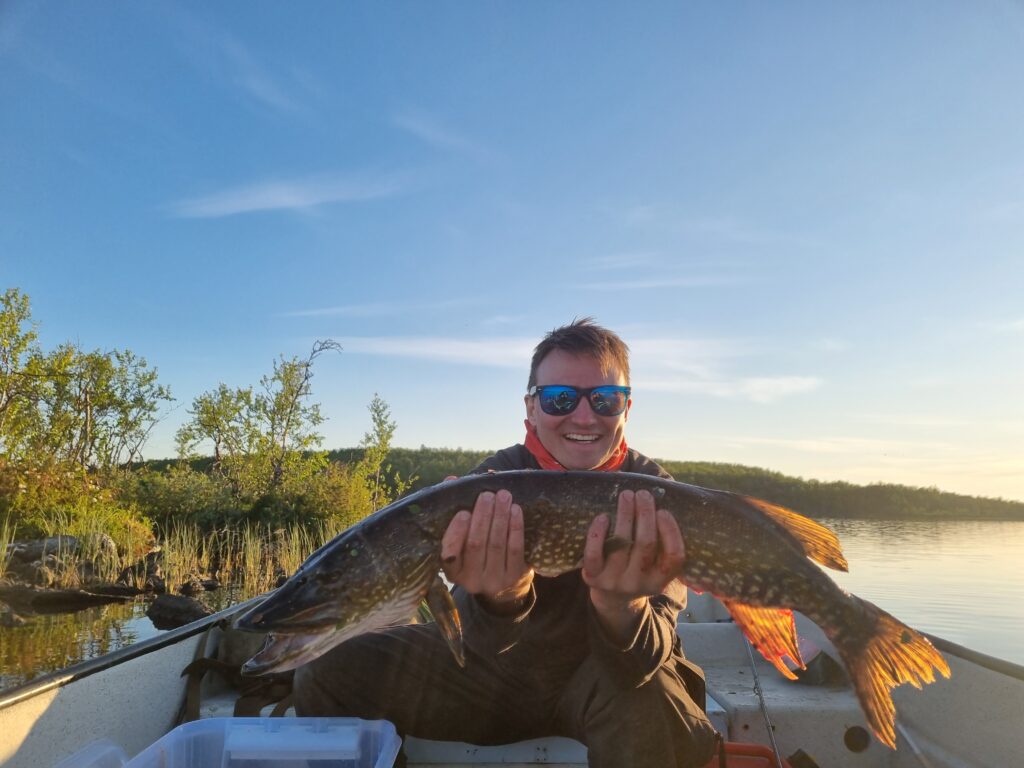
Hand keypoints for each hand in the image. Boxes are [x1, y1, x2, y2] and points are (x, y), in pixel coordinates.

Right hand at [441, 489, 533, 612]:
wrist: (503, 584)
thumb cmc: (477, 553)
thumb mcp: (462, 539)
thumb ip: (454, 511)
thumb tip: (450, 480)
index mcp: (453, 572)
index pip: (450, 554)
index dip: (456, 533)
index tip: (463, 512)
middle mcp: (471, 580)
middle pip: (476, 545)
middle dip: (482, 517)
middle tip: (487, 495)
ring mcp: (494, 581)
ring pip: (496, 544)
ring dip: (500, 517)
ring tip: (503, 496)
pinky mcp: (514, 577)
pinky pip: (515, 549)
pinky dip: (515, 527)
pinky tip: (515, 510)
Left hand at [582, 489, 684, 622]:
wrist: (612, 598)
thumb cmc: (639, 569)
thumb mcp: (655, 565)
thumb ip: (663, 542)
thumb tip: (665, 500)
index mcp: (660, 579)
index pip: (673, 557)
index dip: (670, 532)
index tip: (664, 510)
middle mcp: (639, 583)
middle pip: (646, 544)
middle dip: (645, 514)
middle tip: (643, 494)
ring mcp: (615, 581)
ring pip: (621, 543)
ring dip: (624, 515)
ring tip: (626, 495)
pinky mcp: (593, 578)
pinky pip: (594, 554)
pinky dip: (597, 533)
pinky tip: (603, 517)